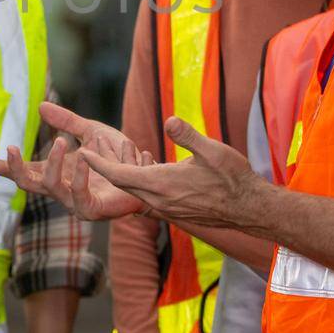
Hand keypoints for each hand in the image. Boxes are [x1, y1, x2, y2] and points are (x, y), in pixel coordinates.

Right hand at [0, 102, 148, 220]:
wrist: (148, 176)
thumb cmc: (119, 159)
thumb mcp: (91, 131)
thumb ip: (67, 122)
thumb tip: (41, 105)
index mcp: (58, 172)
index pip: (25, 170)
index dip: (5, 167)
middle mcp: (62, 189)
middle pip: (28, 183)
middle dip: (15, 168)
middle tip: (10, 147)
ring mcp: (75, 201)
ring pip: (51, 187)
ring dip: (53, 163)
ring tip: (60, 141)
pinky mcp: (93, 209)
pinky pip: (78, 196)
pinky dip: (80, 176)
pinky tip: (84, 158)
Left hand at [79, 117, 270, 229]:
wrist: (249, 208)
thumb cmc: (233, 178)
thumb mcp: (213, 150)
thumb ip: (188, 135)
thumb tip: (170, 120)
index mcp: (162, 184)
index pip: (120, 175)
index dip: (99, 163)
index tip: (84, 152)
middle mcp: (159, 200)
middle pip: (122, 185)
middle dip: (105, 169)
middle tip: (89, 152)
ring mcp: (166, 209)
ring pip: (134, 193)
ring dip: (122, 178)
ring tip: (112, 160)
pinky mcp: (174, 212)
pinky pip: (147, 199)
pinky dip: (138, 186)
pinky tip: (143, 175)